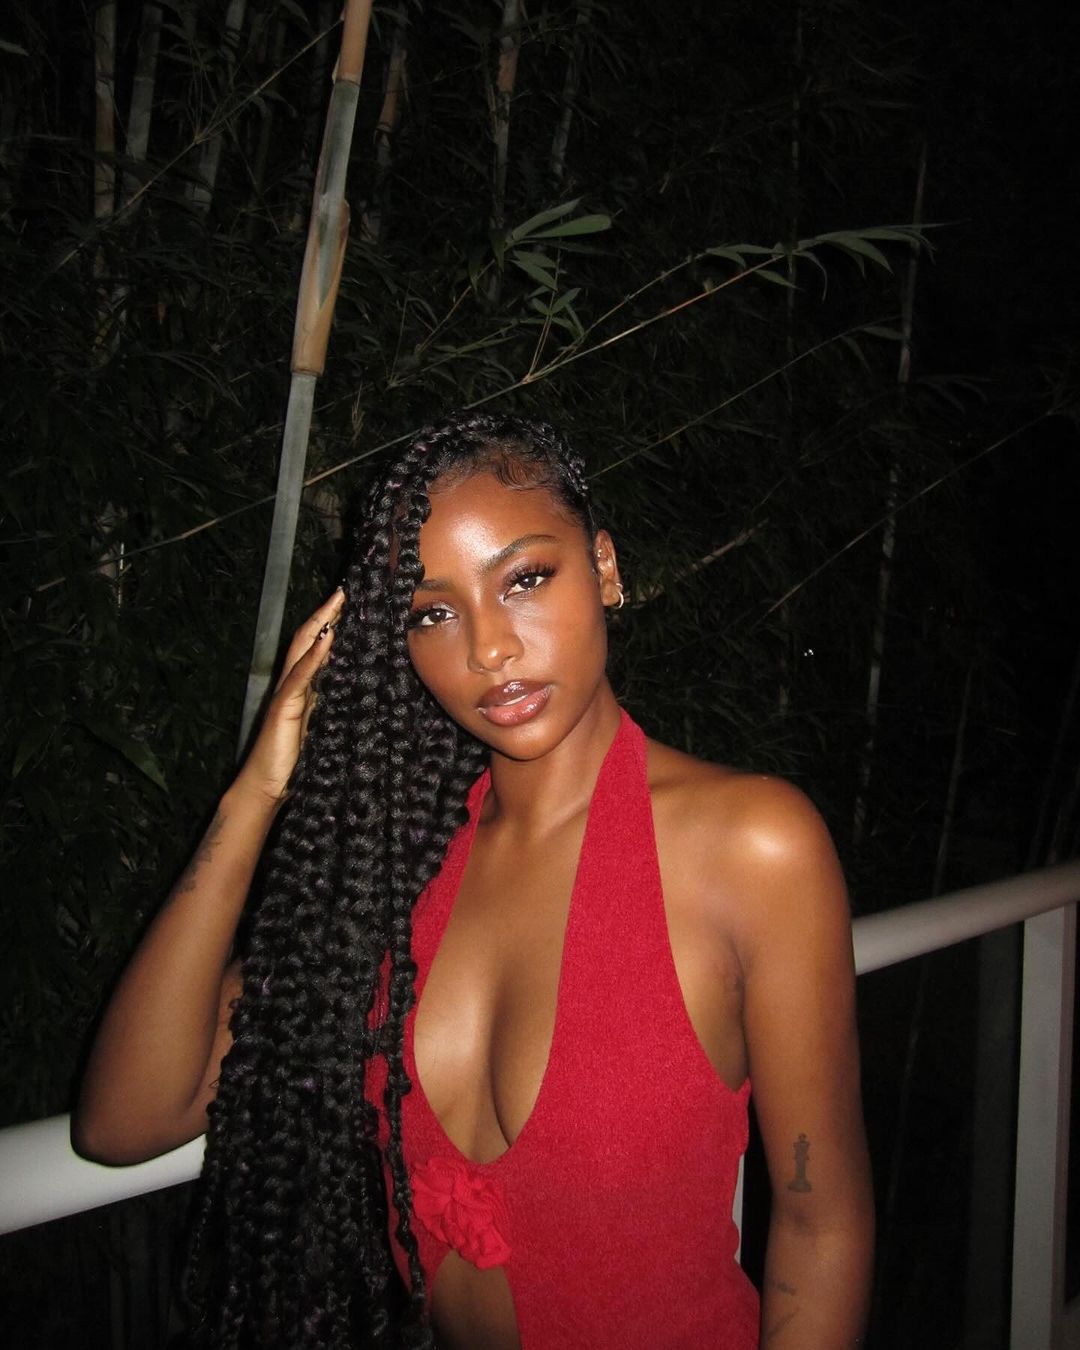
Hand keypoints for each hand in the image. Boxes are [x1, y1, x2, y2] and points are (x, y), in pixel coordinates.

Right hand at [233, 588, 344, 804]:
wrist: (265, 784)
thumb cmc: (291, 758)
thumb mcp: (318, 723)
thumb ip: (326, 700)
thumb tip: (346, 681)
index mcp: (302, 686)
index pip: (316, 645)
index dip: (331, 622)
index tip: (349, 601)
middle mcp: (292, 683)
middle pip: (307, 637)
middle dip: (326, 612)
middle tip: (345, 588)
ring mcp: (286, 693)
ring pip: (301, 648)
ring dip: (321, 623)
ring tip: (338, 601)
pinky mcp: (284, 707)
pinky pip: (300, 676)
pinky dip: (313, 656)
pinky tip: (325, 639)